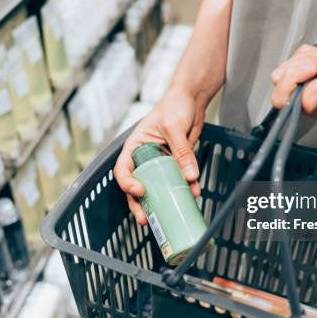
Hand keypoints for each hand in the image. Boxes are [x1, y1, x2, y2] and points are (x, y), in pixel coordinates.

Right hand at [114, 88, 204, 224]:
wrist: (192, 98)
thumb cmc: (174, 105)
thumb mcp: (174, 128)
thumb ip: (182, 151)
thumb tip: (190, 176)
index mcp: (135, 146)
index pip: (123, 169)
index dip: (128, 183)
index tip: (139, 191)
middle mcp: (144, 157)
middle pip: (137, 185)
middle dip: (140, 204)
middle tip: (145, 219)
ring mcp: (160, 162)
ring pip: (157, 187)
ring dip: (162, 202)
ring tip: (167, 215)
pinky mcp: (175, 163)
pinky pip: (177, 180)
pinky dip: (185, 189)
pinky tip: (193, 195)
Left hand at [270, 28, 316, 116]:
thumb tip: (304, 104)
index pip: (284, 99)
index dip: (296, 78)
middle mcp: (310, 99)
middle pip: (280, 80)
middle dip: (303, 64)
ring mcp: (308, 84)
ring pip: (286, 66)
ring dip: (308, 56)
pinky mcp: (308, 70)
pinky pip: (294, 57)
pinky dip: (309, 51)